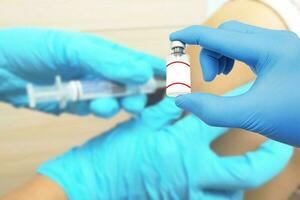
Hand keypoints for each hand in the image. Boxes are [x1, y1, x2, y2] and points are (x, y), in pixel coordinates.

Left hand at [0, 28, 163, 116]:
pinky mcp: (79, 103)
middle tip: (138, 101)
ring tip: (107, 103)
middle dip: (138, 93)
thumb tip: (142, 73)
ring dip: (117, 103)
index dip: (156, 70)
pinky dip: (100, 110)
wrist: (2, 69)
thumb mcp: (74, 49)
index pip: (137, 61)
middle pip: (131, 84)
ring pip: (116, 99)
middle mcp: (101, 69)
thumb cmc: (35, 49)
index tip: (173, 82)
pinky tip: (94, 106)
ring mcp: (91, 87)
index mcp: (104, 52)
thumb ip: (109, 62)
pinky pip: (98, 109)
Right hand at [37, 84, 291, 198]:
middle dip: (268, 158)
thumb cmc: (114, 154)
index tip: (246, 93)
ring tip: (251, 166)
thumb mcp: (141, 125)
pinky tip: (224, 187)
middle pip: (244, 169)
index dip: (233, 102)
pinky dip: (223, 196)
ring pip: (233, 195)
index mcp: (180, 144)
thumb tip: (185, 99)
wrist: (96, 183)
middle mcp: (191, 172)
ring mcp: (189, 194)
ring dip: (245, 180)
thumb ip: (168, 112)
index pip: (217, 118)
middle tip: (277, 146)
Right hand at [170, 20, 299, 145]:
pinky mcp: (282, 54)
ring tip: (219, 76)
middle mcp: (276, 41)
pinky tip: (233, 70)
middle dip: (209, 53)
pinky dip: (232, 56)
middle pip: (227, 33)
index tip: (173, 38)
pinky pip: (248, 45)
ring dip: (220, 54)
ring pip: (237, 37)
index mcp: (270, 49)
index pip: (218, 35)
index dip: (192, 35)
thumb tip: (182, 101)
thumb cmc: (299, 120)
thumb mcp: (252, 116)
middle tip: (209, 80)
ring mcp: (280, 46)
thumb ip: (213, 110)